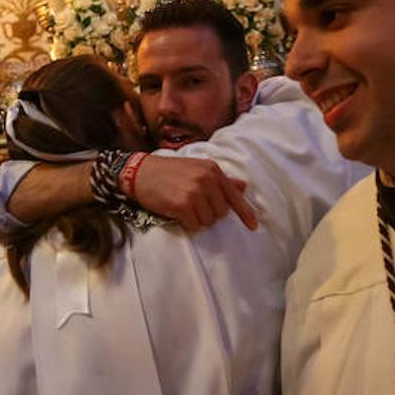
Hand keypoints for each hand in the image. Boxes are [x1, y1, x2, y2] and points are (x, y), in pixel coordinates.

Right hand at [133, 156, 256, 231]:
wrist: (140, 172)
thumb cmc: (168, 171)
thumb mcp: (197, 168)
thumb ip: (220, 179)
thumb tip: (243, 186)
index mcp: (212, 170)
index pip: (234, 195)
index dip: (245, 213)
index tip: (254, 226)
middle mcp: (206, 179)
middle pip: (221, 213)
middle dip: (209, 214)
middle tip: (193, 205)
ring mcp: (195, 192)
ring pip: (208, 221)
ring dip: (197, 219)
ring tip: (183, 206)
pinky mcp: (182, 205)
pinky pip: (194, 225)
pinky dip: (187, 223)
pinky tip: (177, 212)